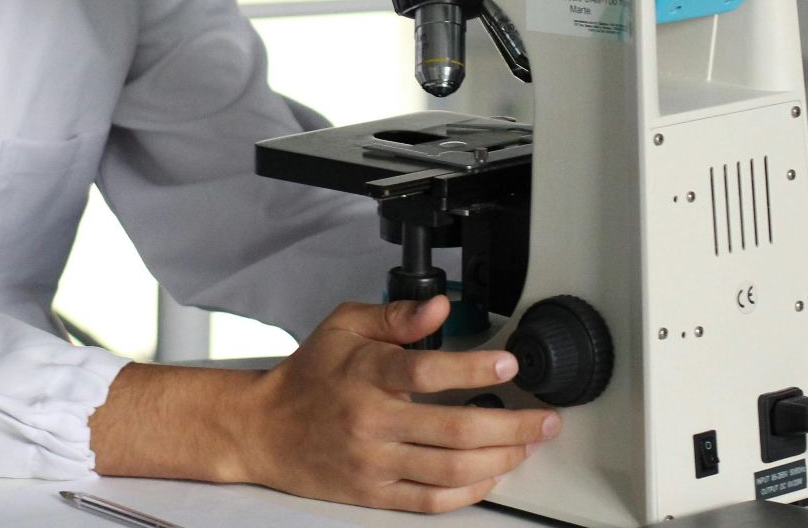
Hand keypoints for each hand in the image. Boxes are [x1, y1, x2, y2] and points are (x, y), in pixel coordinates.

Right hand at [233, 296, 560, 512]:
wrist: (263, 429)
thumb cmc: (307, 376)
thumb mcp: (344, 327)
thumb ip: (395, 315)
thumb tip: (440, 307)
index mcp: (366, 373)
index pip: (427, 371)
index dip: (474, 367)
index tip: (509, 363)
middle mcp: (371, 420)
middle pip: (455, 429)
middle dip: (513, 425)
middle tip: (544, 419)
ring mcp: (374, 462)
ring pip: (451, 468)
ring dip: (501, 459)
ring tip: (527, 446)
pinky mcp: (373, 492)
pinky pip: (431, 500)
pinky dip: (469, 491)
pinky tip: (491, 475)